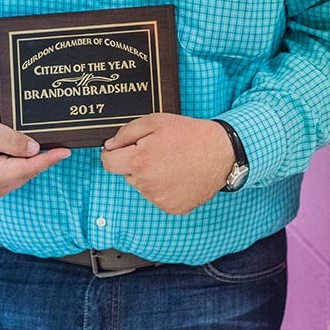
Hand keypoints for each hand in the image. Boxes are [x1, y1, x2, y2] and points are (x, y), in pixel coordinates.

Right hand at [0, 113, 70, 199]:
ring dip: (31, 158)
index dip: (48, 160)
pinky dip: (25, 162)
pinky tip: (20, 150)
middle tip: (46, 138)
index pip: (26, 169)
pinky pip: (20, 173)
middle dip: (40, 156)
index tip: (65, 151)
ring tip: (16, 141)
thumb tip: (34, 149)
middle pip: (28, 171)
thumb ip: (10, 140)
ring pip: (25, 172)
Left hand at [101, 113, 234, 214]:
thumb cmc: (189, 135)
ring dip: (150, 175)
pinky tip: (178, 174)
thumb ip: (126, 133)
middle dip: (136, 162)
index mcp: (139, 162)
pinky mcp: (173, 208)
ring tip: (172, 161)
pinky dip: (164, 187)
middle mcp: (146, 184)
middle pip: (127, 174)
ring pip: (143, 186)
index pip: (108, 163)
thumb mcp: (155, 121)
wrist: (220, 152)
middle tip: (158, 150)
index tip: (122, 149)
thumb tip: (109, 146)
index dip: (112, 153)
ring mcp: (160, 199)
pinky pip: (158, 197)